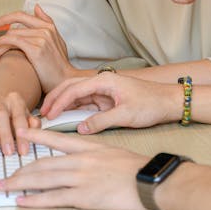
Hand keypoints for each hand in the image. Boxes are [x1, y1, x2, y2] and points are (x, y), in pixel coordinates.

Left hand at [0, 6, 80, 92]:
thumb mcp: (57, 40)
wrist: (65, 80)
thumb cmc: (59, 65)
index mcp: (49, 26)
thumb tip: (37, 7)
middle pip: (16, 22)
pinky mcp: (36, 49)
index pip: (23, 15)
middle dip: (2, 23)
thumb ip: (47, 23)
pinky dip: (1, 47)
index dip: (8, 17)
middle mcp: (45, 29)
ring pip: (12, 34)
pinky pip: (13, 42)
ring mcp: (41, 38)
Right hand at [0, 89, 36, 155]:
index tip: (24, 150)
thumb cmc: (16, 116)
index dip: (22, 134)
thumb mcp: (27, 118)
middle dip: (6, 135)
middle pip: (2, 116)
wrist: (3, 104)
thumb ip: (32, 123)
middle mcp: (0, 101)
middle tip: (9, 152)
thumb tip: (35, 127)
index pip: (20, 117)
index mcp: (15, 101)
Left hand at [0, 128, 150, 209]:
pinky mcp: (84, 196)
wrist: (149, 180)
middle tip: (4, 175)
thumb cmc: (137, 168)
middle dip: (20, 170)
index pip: (56, 140)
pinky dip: (35, 199)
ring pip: (43, 179)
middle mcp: (80, 160)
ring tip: (5, 187)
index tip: (20, 132)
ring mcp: (80, 178)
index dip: (36, 136)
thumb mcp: (113, 152)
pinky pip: (53, 198)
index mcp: (88, 147)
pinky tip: (23, 200)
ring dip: (21, 184)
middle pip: (43, 163)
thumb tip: (82, 159)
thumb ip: (95, 154)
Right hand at [40, 73, 182, 131]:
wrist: (169, 102)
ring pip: (77, 95)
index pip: (75, 88)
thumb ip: (102, 121)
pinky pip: (86, 104)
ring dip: (63, 104)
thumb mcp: (126, 115)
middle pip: (72, 87)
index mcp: (105, 81)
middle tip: (41, 113)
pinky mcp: (107, 101)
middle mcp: (102, 83)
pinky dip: (74, 110)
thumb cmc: (151, 104)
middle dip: (55, 98)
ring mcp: (104, 92)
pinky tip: (65, 118)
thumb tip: (82, 129)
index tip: (48, 114)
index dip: (59, 101)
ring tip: (49, 117)